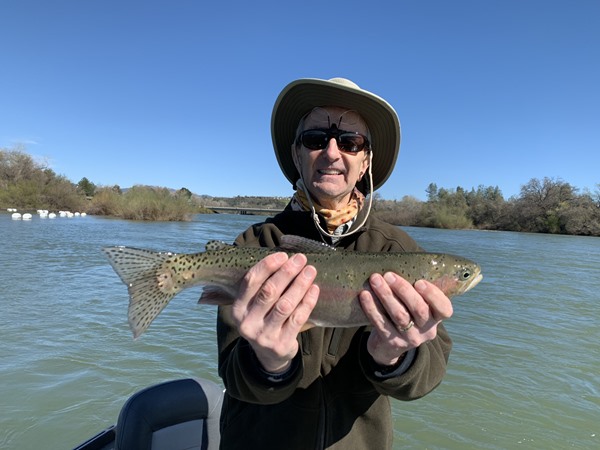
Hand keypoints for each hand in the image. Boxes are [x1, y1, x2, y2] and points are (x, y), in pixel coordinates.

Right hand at [231, 252, 318, 372]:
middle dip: (286, 272)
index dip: (267, 266)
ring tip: (310, 270)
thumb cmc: (264, 320)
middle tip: (301, 259)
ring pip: (285, 305)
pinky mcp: (281, 344)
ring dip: (299, 285)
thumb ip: (262, 286)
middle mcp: (248, 323)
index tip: (283, 255)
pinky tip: (314, 289)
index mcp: (238, 309)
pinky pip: (297, 318)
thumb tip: (285, 258)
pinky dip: (307, 301)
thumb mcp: (254, 306)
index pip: (250, 282)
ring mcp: (264, 335)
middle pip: (269, 292)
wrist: (269, 356)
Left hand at [359, 272, 452, 366]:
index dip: (433, 295)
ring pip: (399, 315)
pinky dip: (372, 308)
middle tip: (389, 275)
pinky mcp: (391, 343)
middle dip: (403, 290)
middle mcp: (426, 330)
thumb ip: (414, 289)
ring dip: (386, 295)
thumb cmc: (404, 313)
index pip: (444, 309)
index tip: (419, 282)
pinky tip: (364, 295)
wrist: (388, 345)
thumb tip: (401, 261)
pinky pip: (381, 323)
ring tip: (375, 280)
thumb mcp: (415, 305)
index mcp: (435, 317)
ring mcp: (409, 338)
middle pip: (419, 310)